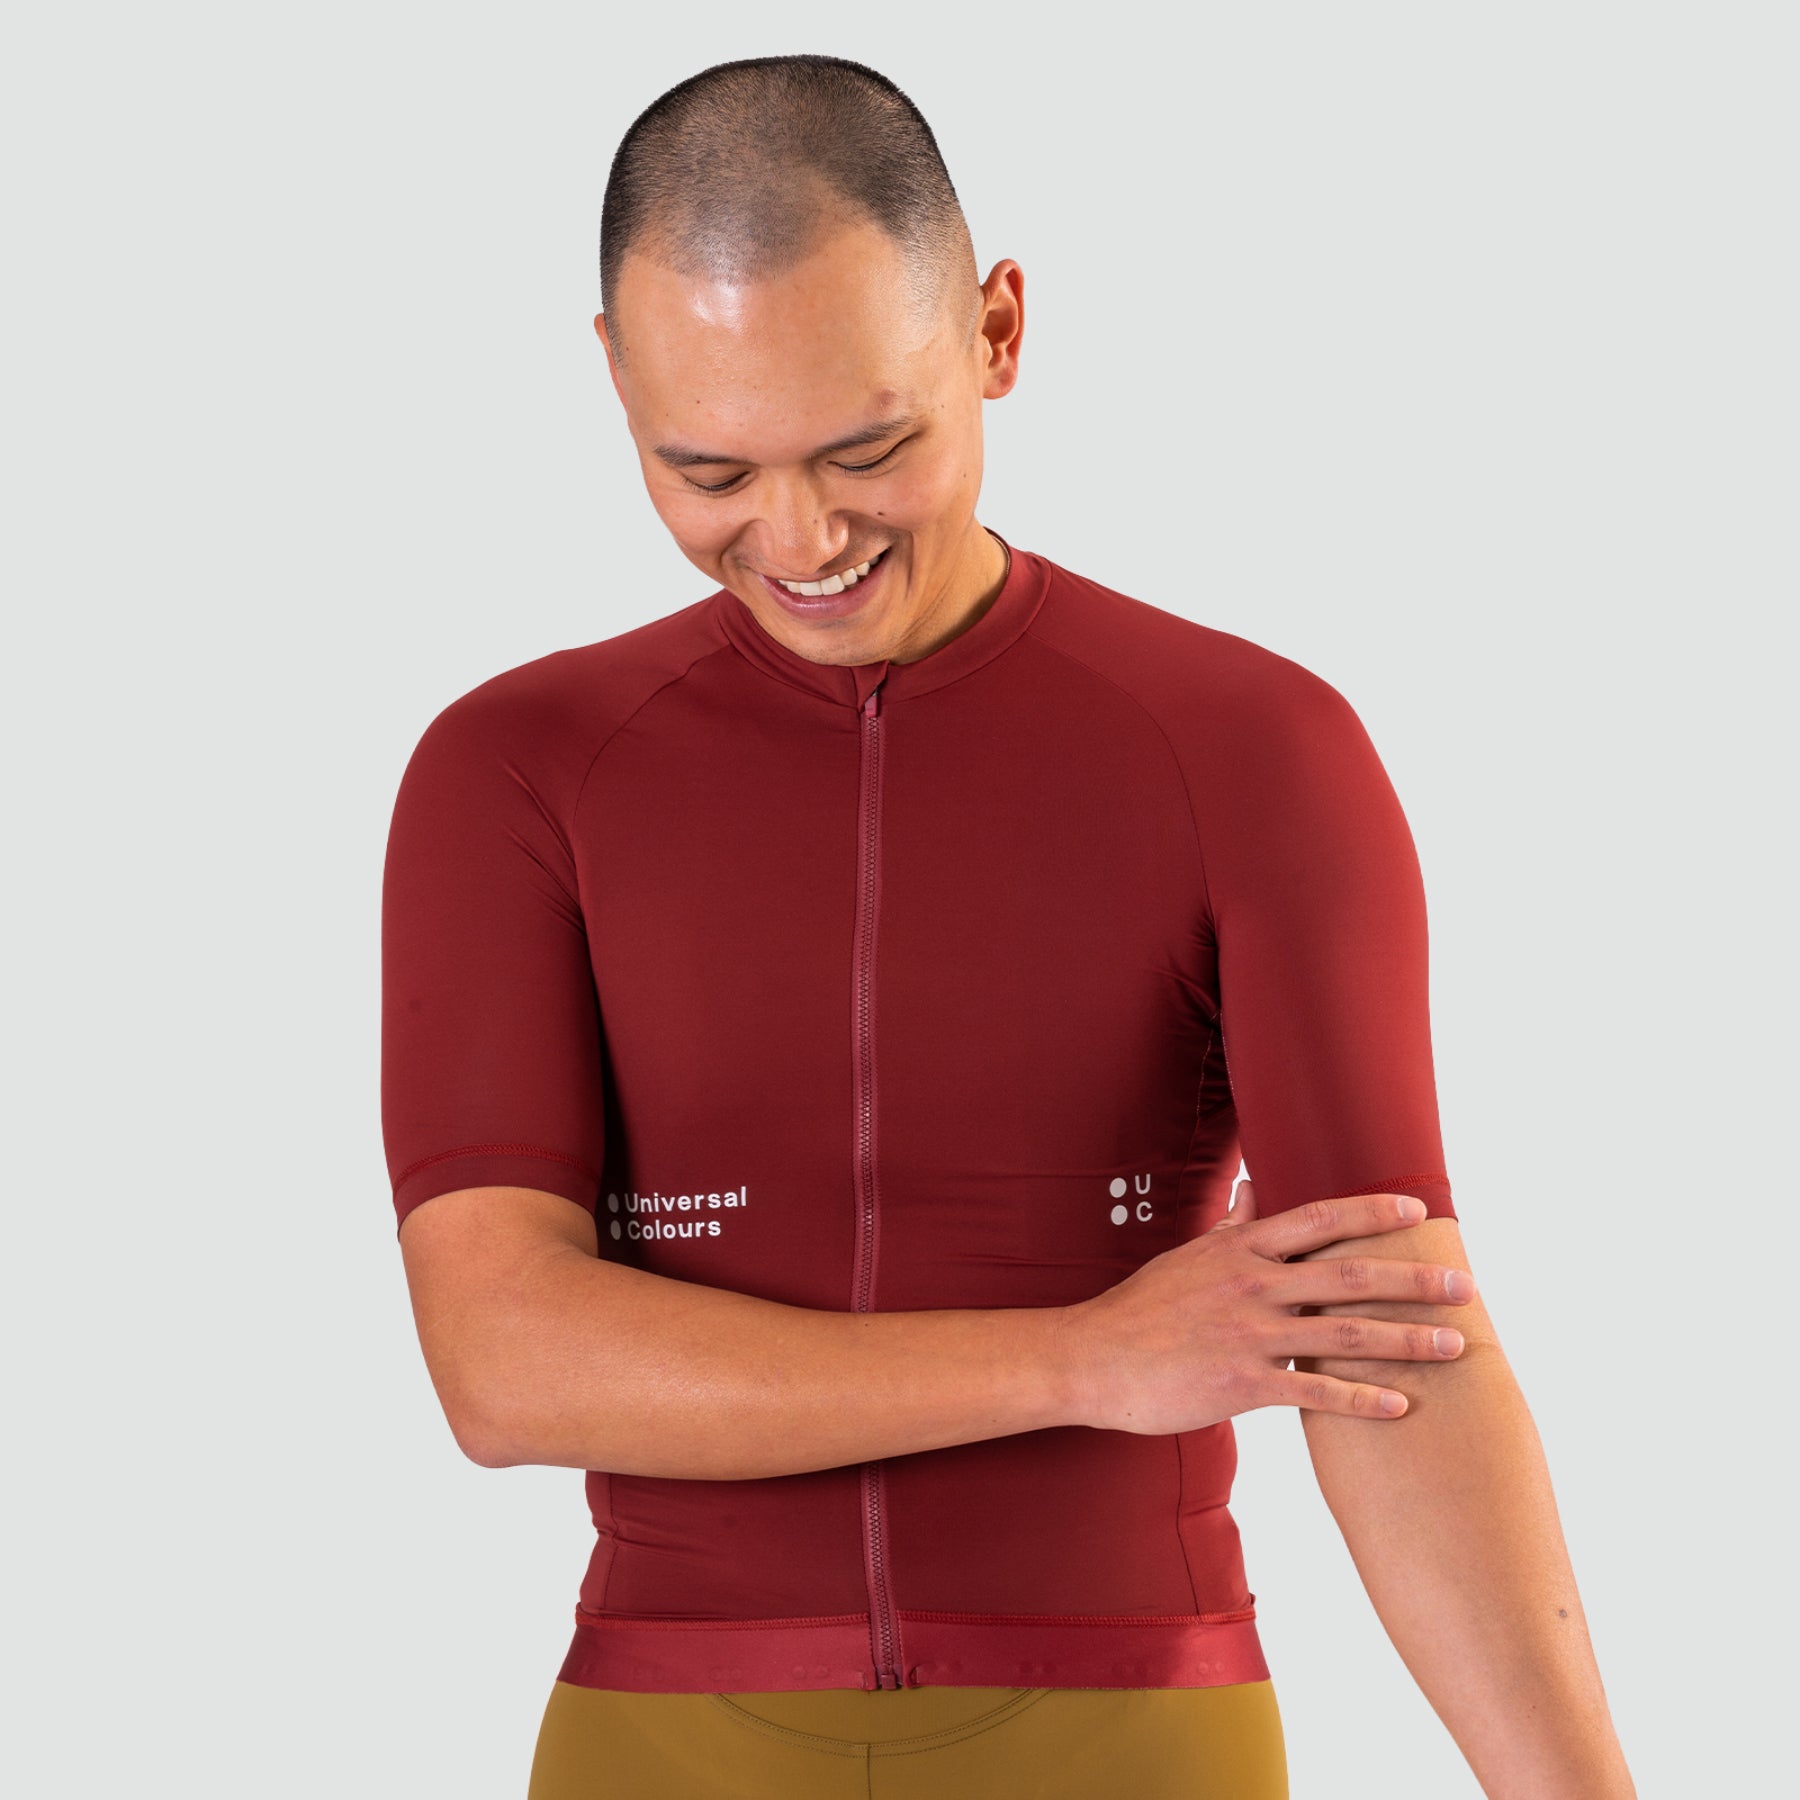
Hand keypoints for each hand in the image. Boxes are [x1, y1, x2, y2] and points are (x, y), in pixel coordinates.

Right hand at [1056, 1183, 1476, 1433]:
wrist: (1094, 1357)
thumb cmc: (1142, 1308)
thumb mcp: (1188, 1255)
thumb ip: (1232, 1225)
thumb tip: (1257, 1188)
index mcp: (1240, 1248)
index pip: (1319, 1220)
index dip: (1372, 1213)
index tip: (1419, 1213)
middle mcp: (1252, 1283)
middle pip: (1350, 1274)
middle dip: (1414, 1279)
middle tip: (1465, 1284)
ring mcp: (1249, 1332)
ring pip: (1344, 1332)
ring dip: (1406, 1339)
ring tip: (1454, 1345)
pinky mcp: (1241, 1382)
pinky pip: (1314, 1389)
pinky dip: (1361, 1398)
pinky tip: (1400, 1406)